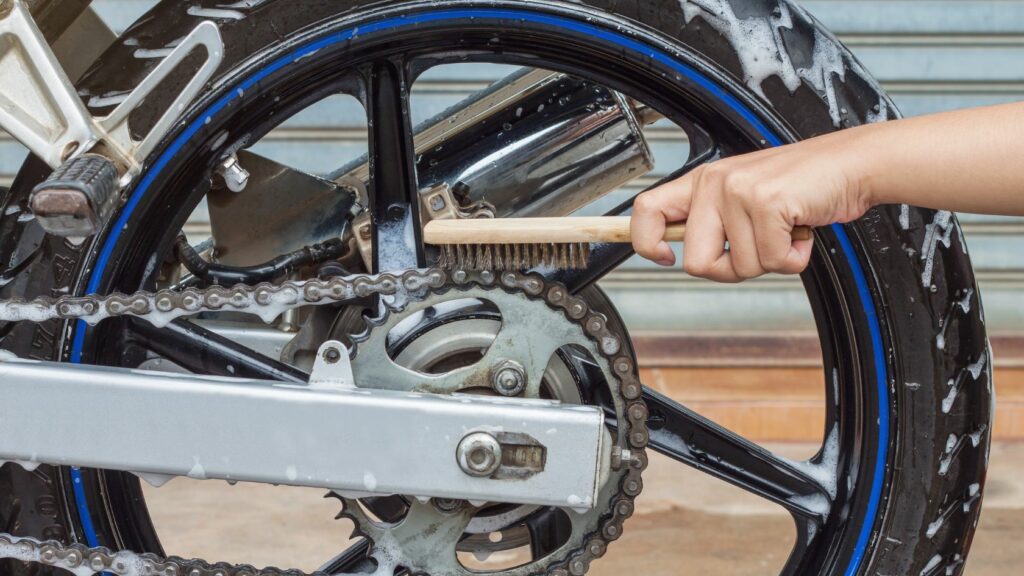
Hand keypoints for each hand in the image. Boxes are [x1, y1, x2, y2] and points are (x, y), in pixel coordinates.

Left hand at [631, 133, 872, 281]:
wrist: (849, 166)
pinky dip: (795, 258)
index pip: (646, 209)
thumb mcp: (745, 200)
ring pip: (740, 267)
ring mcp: (738, 191)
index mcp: (702, 182)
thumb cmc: (800, 188)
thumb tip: (687, 259)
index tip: (665, 258)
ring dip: (772, 260)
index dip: (646, 242)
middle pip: (695, 262)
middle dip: (730, 270)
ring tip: (787, 229)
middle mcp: (714, 183)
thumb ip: (714, 224)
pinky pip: (773, 261)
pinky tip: (801, 229)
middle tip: (759, 248)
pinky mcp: (767, 202)